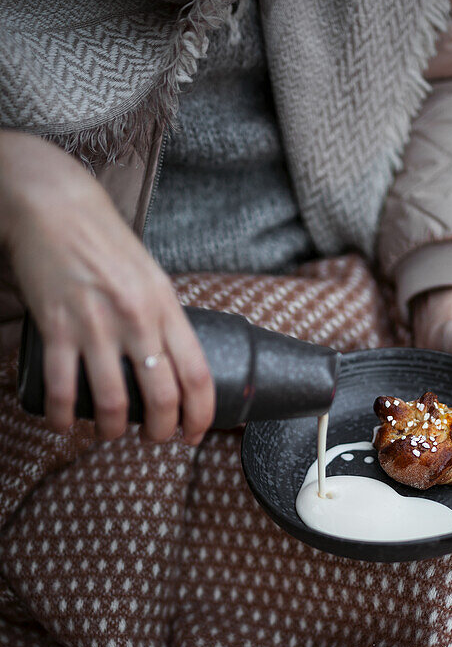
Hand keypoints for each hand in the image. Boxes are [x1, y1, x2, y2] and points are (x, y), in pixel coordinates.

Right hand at [0, 130, 213, 442]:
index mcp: (167, 307)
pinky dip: (63, 417)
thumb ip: (164, 318)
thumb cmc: (107, 243)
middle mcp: (137, 319)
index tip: (195, 433)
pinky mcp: (57, 327)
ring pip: (113, 403)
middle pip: (162, 397)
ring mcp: (96, 325)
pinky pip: (62, 388)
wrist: (55, 207)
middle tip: (155, 439)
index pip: (198, 374)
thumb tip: (174, 361)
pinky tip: (64, 425)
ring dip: (113, 431)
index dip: (202, 415)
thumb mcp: (152, 278)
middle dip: (162, 432)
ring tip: (110, 433)